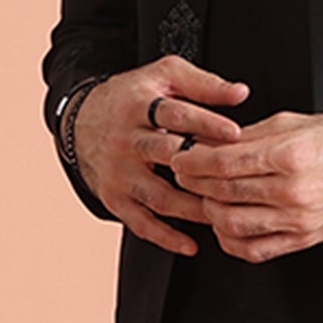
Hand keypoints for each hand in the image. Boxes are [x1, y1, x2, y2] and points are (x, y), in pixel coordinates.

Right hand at [73, 55, 250, 255]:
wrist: (81, 121)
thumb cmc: (133, 98)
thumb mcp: (163, 77)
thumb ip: (202, 83)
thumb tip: (241, 93)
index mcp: (139, 106)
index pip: (174, 114)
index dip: (206, 123)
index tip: (235, 134)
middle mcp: (126, 140)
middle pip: (165, 154)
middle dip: (201, 169)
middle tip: (233, 180)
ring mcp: (119, 172)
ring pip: (158, 194)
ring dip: (192, 208)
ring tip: (222, 214)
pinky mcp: (114, 198)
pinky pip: (140, 222)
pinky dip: (165, 237)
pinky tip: (191, 245)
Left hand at [171, 111, 322, 261]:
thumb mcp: (297, 123)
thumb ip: (253, 135)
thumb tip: (213, 140)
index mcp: (291, 155)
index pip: (225, 161)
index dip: (193, 161)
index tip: (180, 158)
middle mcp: (293, 190)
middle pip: (224, 191)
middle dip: (195, 184)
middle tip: (185, 176)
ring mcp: (299, 220)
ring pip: (232, 223)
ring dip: (210, 211)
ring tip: (205, 198)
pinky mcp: (304, 239)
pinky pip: (255, 249)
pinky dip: (231, 240)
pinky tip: (226, 225)